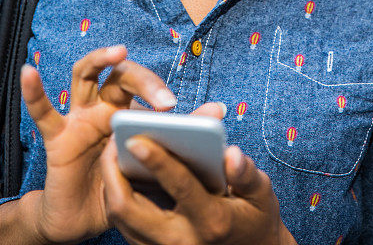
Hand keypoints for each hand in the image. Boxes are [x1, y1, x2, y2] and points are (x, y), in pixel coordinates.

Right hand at [20, 46, 221, 244]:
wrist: (84, 220)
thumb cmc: (123, 185)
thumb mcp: (155, 163)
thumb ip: (181, 137)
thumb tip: (218, 111)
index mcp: (131, 110)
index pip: (149, 87)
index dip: (166, 94)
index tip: (187, 112)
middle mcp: (105, 106)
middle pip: (121, 75)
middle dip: (145, 81)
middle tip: (166, 102)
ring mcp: (80, 117)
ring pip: (85, 76)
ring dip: (100, 60)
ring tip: (118, 53)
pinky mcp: (58, 136)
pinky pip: (43, 111)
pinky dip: (34, 91)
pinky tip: (29, 71)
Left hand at [100, 131, 294, 244]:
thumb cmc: (254, 218)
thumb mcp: (261, 195)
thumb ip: (246, 174)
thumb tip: (232, 154)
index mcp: (211, 221)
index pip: (179, 186)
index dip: (157, 161)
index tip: (137, 138)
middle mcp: (181, 241)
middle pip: (129, 209)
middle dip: (113, 172)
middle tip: (113, 139)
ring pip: (120, 219)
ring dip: (111, 183)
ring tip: (113, 150)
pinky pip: (124, 225)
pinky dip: (117, 197)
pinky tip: (120, 172)